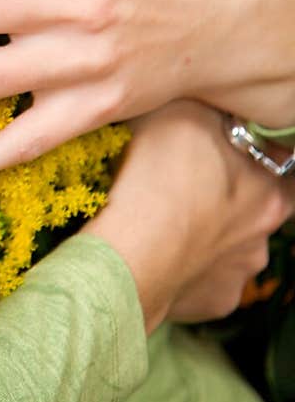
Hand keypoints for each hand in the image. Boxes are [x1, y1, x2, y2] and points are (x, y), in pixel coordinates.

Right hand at [82, 100, 294, 333]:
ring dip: (203, 232)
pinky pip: (202, 279)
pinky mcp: (215, 303)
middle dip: (223, 194)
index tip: (212, 145)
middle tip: (182, 182)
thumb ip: (204, 105)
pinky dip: (184, 266)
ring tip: (162, 219)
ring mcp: (241, 273)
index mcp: (270, 186)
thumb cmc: (156, 176)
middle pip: (251, 205)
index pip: (273, 160)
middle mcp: (265, 233)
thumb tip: (208, 98)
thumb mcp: (180, 111)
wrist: (129, 255)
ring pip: (227, 245)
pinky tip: (157, 250)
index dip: (242, 149)